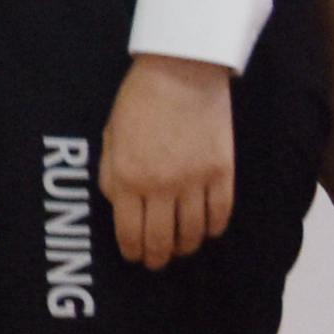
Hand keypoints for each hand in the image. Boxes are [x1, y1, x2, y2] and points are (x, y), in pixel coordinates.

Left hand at [98, 53, 241, 270]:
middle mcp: (160, 186)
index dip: (132, 251)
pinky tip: (208, 231)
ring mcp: (195, 181)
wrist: (181, 71)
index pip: (129, 231)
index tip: (134, 258)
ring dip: (186, 246)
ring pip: (193, 232)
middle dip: (157, 257)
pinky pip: (221, 214)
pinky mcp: (222, 172)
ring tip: (181, 248)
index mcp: (127, 176)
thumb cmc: (139, 100)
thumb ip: (112, 174)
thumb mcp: (111, 136)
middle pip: (161, 239)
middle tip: (156, 262)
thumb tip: (119, 205)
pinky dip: (214, 228)